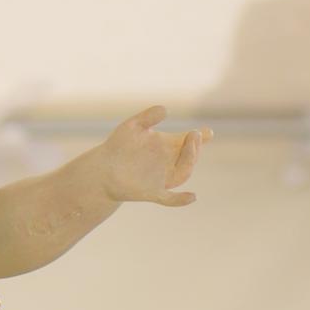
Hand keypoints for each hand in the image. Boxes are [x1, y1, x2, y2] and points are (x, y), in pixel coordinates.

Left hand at [94, 105, 209, 208]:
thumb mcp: (132, 127)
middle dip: (195, 146)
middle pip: (190, 157)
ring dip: (190, 162)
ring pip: (183, 174)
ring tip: (188, 146)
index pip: (189, 141)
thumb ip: (148, 117)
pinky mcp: (153, 193)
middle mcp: (169, 162)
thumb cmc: (118, 146)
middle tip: (193, 135)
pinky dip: (181, 200)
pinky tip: (192, 196)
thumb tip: (165, 110)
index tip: (208, 132)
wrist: (101, 168)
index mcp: (168, 145)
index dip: (201, 137)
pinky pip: (170, 199)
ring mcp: (162, 178)